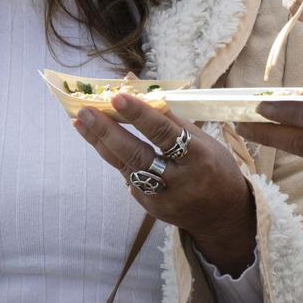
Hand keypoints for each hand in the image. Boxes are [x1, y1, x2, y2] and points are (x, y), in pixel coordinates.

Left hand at [74, 94, 257, 273]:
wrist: (222, 215)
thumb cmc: (214, 167)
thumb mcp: (203, 140)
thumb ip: (170, 117)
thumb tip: (135, 87)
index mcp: (199, 158)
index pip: (164, 133)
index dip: (140, 115)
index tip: (118, 96)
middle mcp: (180, 180)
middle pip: (137, 154)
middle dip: (107, 131)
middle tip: (85, 111)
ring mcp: (163, 198)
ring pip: (125, 167)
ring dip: (101, 143)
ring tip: (80, 121)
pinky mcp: (150, 208)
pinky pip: (129, 178)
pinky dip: (115, 157)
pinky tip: (99, 141)